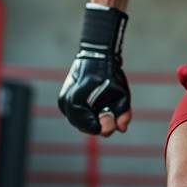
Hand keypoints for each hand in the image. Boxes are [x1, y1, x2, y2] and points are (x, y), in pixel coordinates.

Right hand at [58, 4, 131, 135]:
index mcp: (77, 102)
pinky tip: (94, 104)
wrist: (96, 56)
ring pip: (80, 123)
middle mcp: (66, 103)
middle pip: (84, 129)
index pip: (90, 129)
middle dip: (99, 124)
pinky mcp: (64, 100)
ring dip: (93, 119)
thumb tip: (122, 129)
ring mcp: (63, 102)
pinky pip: (76, 115)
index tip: (110, 115)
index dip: (104, 126)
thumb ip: (123, 114)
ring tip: (102, 105)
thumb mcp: (122, 94)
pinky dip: (87, 114)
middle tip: (107, 111)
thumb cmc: (110, 74)